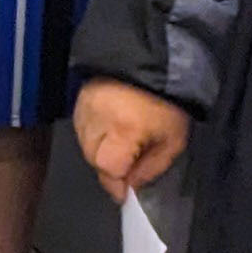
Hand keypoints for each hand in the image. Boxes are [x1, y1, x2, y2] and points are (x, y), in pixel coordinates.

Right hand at [75, 78, 190, 198]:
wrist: (155, 60)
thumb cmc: (168, 104)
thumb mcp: (172, 140)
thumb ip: (151, 168)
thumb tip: (131, 185)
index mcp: (123, 130)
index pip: (108, 169)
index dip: (117, 183)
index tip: (126, 191)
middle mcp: (97, 119)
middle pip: (93, 158)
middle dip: (108, 167)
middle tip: (126, 165)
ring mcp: (84, 107)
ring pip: (84, 144)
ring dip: (100, 150)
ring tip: (119, 145)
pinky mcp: (79, 97)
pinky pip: (81, 127)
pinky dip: (93, 134)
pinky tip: (109, 129)